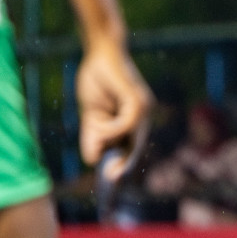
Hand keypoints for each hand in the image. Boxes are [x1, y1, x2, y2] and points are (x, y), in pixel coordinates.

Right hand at [76, 42, 151, 181]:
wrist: (99, 52)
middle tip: (111, 181)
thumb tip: (92, 160)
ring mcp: (144, 108)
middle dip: (122, 167)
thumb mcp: (93, 115)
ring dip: (105, 138)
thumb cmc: (97, 80)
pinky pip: (126, 125)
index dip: (123, 167)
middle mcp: (144, 116)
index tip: (113, 184)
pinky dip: (110, 128)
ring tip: (92, 125)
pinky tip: (96, 121)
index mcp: (135, 120)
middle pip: (134, 150)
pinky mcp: (137, 100)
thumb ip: (95, 136)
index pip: (132, 149)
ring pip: (129, 139)